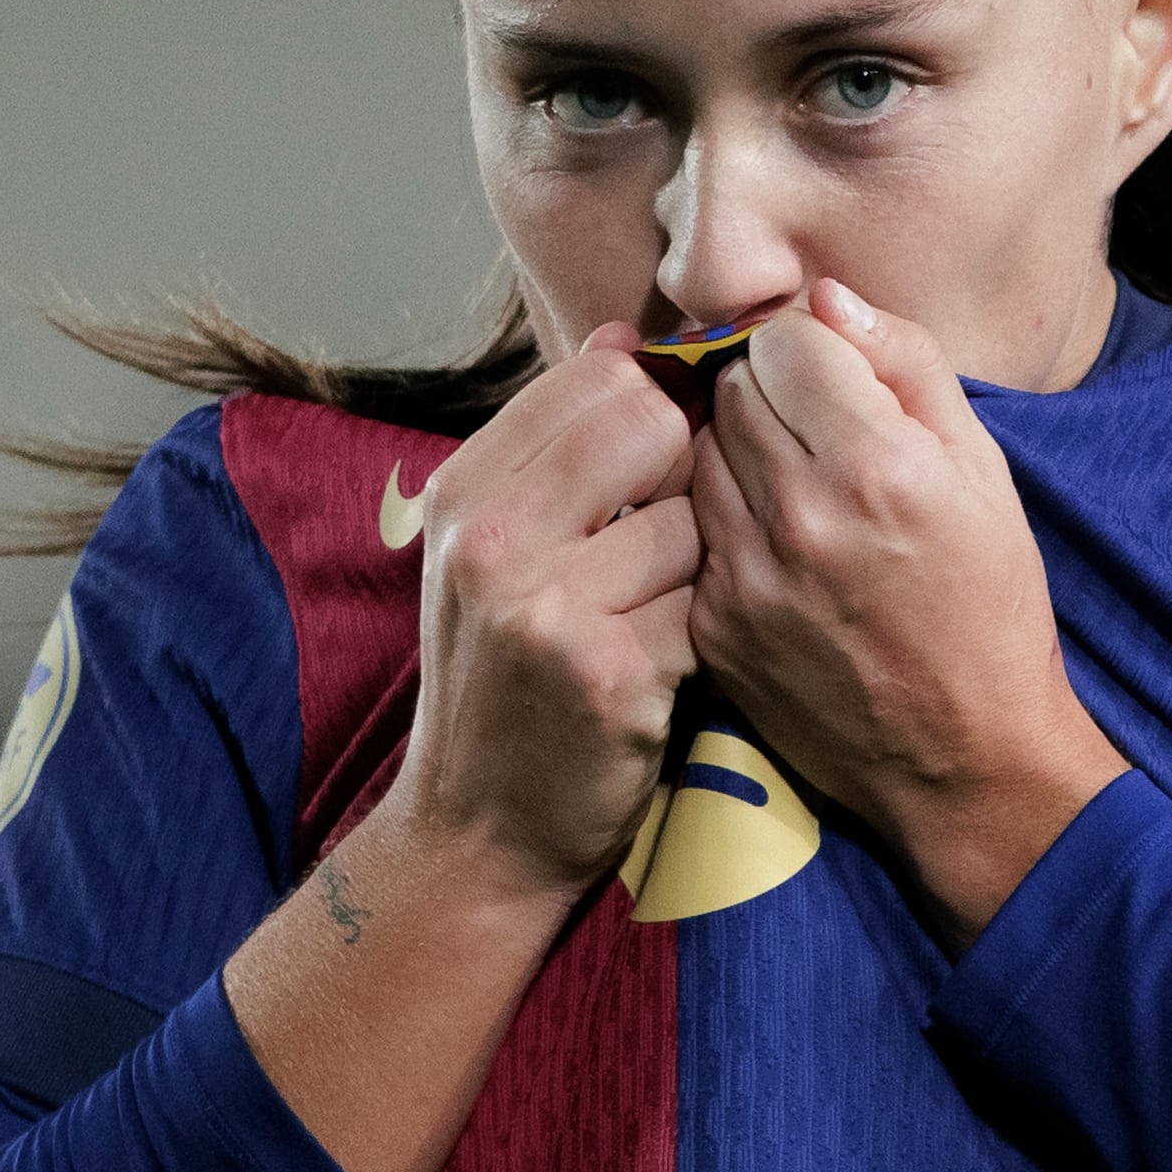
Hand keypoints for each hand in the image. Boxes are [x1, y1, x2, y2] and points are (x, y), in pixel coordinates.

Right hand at [387, 321, 703, 897]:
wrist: (476, 834)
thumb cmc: (504, 681)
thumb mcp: (491, 553)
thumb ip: (555, 450)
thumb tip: (630, 337)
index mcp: (464, 491)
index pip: (600, 372)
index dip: (656, 405)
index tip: (659, 460)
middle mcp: (492, 538)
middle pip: (653, 421)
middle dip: (682, 473)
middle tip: (660, 542)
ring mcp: (548, 608)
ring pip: (692, 517)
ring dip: (696, 565)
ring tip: (653, 615)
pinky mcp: (612, 674)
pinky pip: (708, 604)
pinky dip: (703, 634)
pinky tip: (663, 669)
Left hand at [691, 280, 1126, 947]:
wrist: (966, 757)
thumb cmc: (990, 605)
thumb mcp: (983, 471)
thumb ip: (907, 366)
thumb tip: (827, 300)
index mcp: (873, 464)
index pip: (780, 340)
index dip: (808, 347)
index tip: (832, 377)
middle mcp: (797, 515)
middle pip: (728, 389)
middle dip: (765, 391)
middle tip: (813, 430)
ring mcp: (743, 576)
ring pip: (696, 454)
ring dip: (734, 452)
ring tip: (792, 487)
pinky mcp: (713, 626)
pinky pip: (692, 530)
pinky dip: (722, 521)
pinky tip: (775, 547)